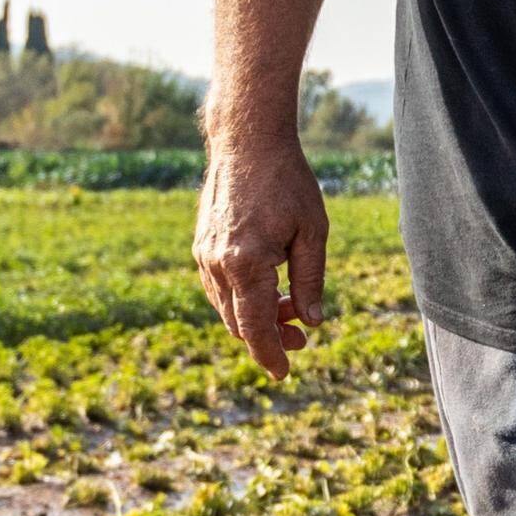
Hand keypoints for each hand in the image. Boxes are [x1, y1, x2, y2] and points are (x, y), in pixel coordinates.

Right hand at [194, 136, 329, 377]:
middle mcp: (218, 263)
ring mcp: (205, 254)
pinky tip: (269, 290)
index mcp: (246, 263)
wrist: (246, 142)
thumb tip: (311, 322)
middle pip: (239, 323)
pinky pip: (219, 288)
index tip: (283, 374)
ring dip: (256, 317)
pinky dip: (242, 299)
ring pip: (226, 307)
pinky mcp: (202, 245)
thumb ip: (311, 280)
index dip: (269, 354)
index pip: (255, 327)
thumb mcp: (313, 231)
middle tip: (300, 338)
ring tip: (291, 310)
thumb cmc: (287, 182)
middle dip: (268, 337)